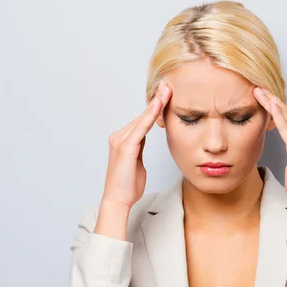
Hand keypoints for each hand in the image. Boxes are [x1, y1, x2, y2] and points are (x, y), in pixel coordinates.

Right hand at [101, 81, 171, 209]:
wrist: (118, 200)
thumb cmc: (127, 186)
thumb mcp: (136, 163)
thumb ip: (139, 149)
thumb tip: (143, 139)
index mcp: (122, 140)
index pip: (141, 120)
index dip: (154, 107)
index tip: (165, 95)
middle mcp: (119, 137)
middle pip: (142, 116)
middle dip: (156, 101)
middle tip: (168, 86)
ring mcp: (120, 141)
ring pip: (142, 119)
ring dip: (155, 104)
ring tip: (167, 91)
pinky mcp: (126, 147)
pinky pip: (141, 128)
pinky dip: (150, 115)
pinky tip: (158, 105)